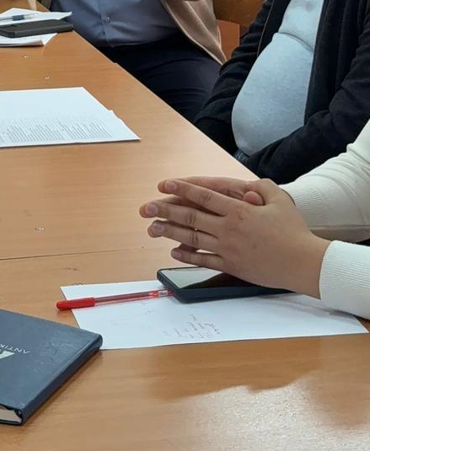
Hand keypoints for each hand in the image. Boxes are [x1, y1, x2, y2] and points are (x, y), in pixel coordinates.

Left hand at [139, 178, 328, 297]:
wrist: (303, 263)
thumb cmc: (294, 231)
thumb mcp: (280, 201)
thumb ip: (261, 187)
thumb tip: (247, 184)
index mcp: (239, 210)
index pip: (203, 196)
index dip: (182, 189)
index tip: (164, 185)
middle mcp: (228, 229)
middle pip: (190, 216)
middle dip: (165, 209)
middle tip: (146, 206)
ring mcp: (228, 248)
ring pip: (191, 238)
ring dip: (170, 232)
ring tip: (152, 228)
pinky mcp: (231, 265)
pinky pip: (203, 260)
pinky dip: (187, 255)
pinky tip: (174, 251)